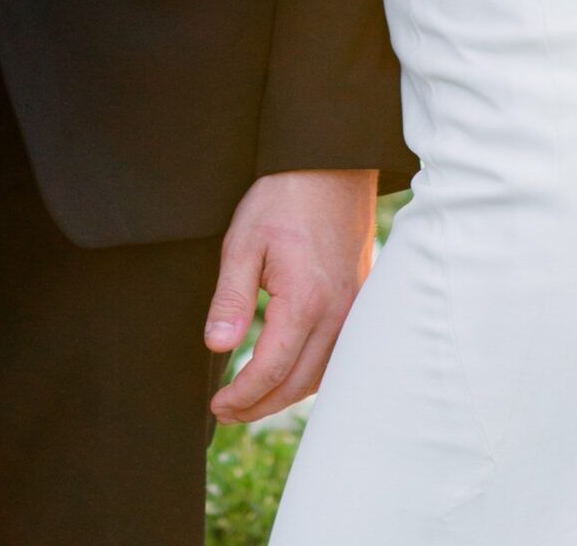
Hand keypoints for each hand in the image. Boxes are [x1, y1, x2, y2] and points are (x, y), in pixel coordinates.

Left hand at [205, 169, 377, 421]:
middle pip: (298, 383)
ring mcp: (353, 309)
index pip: (271, 370)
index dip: (243, 395)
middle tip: (227, 412)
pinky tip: (289, 373)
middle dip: (260, 405)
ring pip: (322, 376)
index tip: (217, 404)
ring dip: (286, 395)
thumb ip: (231, 298)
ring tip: (252, 399)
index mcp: (305, 301)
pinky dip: (310, 375)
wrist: (331, 165)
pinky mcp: (359, 301)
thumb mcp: (244, 241)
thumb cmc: (284, 198)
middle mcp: (337, 314)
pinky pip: (338, 356)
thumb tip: (217, 346)